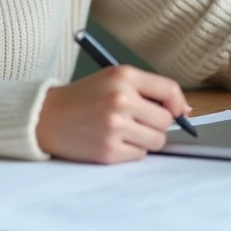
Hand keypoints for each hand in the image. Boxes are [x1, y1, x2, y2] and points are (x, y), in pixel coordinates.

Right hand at [35, 66, 191, 163]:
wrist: (46, 117)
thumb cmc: (82, 98)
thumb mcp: (112, 79)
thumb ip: (147, 89)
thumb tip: (184, 111)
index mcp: (123, 76)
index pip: (169, 90)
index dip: (178, 104)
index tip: (177, 111)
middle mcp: (121, 99)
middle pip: (165, 120)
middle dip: (156, 123)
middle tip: (136, 120)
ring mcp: (115, 126)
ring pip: (157, 140)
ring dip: (146, 139)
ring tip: (124, 131)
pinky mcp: (108, 150)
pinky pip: (140, 154)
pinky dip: (131, 150)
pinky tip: (113, 140)